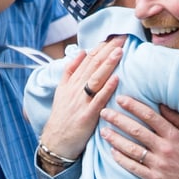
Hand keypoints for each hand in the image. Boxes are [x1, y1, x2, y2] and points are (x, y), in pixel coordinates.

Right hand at [38, 37, 124, 164]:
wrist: (56, 142)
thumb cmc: (63, 116)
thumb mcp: (62, 91)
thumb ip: (71, 71)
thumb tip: (82, 52)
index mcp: (71, 82)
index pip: (88, 59)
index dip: (101, 47)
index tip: (114, 36)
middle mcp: (75, 89)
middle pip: (93, 65)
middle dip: (108, 50)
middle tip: (122, 37)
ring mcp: (80, 102)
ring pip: (95, 79)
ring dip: (108, 64)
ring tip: (119, 52)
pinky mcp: (87, 116)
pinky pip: (98, 101)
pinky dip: (107, 89)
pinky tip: (116, 79)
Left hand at [99, 96, 178, 178]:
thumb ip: (178, 119)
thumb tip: (162, 104)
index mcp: (174, 136)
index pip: (150, 116)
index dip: (134, 106)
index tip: (121, 99)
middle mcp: (164, 148)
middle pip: (137, 130)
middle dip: (118, 120)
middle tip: (104, 112)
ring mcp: (158, 164)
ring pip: (132, 149)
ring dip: (115, 139)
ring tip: (103, 131)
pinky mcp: (154, 178)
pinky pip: (133, 167)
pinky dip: (121, 159)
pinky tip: (112, 151)